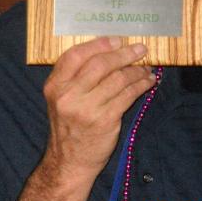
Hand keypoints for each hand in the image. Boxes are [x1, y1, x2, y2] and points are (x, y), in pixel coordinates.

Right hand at [42, 37, 154, 177]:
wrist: (69, 160)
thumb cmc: (68, 126)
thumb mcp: (60, 99)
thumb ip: (74, 78)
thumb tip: (107, 52)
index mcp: (54, 86)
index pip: (74, 56)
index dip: (98, 45)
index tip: (117, 40)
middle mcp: (68, 96)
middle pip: (99, 65)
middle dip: (123, 54)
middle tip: (139, 49)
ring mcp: (86, 109)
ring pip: (117, 79)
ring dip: (136, 71)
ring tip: (145, 69)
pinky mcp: (105, 121)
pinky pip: (128, 96)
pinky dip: (141, 86)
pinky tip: (147, 83)